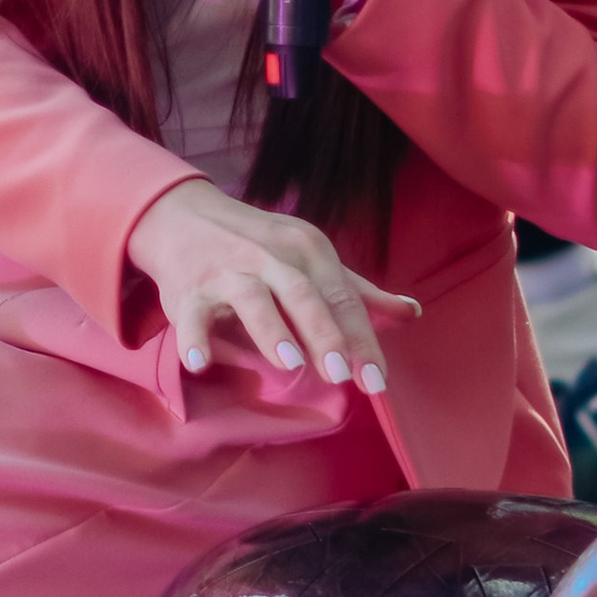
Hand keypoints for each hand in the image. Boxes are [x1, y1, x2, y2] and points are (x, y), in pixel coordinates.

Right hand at [127, 176, 418, 384]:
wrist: (185, 215)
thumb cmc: (260, 245)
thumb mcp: (311, 258)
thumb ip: (357, 290)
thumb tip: (412, 311)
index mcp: (307, 251)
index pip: (342, 298)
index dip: (362, 339)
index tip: (377, 381)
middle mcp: (271, 257)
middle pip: (302, 294)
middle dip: (322, 332)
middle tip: (340, 373)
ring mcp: (228, 271)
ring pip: (253, 298)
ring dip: (271, 330)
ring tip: (289, 364)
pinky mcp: (189, 289)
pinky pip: (192, 314)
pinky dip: (193, 337)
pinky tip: (199, 363)